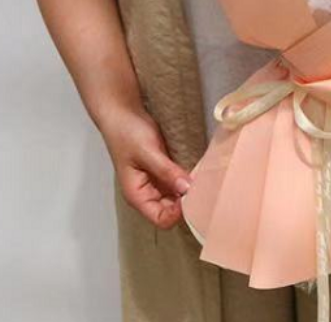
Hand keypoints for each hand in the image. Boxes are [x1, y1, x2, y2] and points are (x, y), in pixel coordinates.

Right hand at [98, 105, 191, 229]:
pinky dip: (188, 179)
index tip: (194, 195)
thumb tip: (187, 189)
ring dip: (189, 189)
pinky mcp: (164, 171)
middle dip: (187, 201)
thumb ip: (167, 171)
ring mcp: (156, 183)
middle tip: (203, 185)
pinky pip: (179, 182)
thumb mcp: (148, 152)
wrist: (123, 114)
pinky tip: (197, 169)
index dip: (179, 212)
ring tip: (202, 177)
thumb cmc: (127, 133)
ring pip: (178, 197)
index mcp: (137, 195)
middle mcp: (148, 193)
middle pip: (172, 211)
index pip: (162, 219)